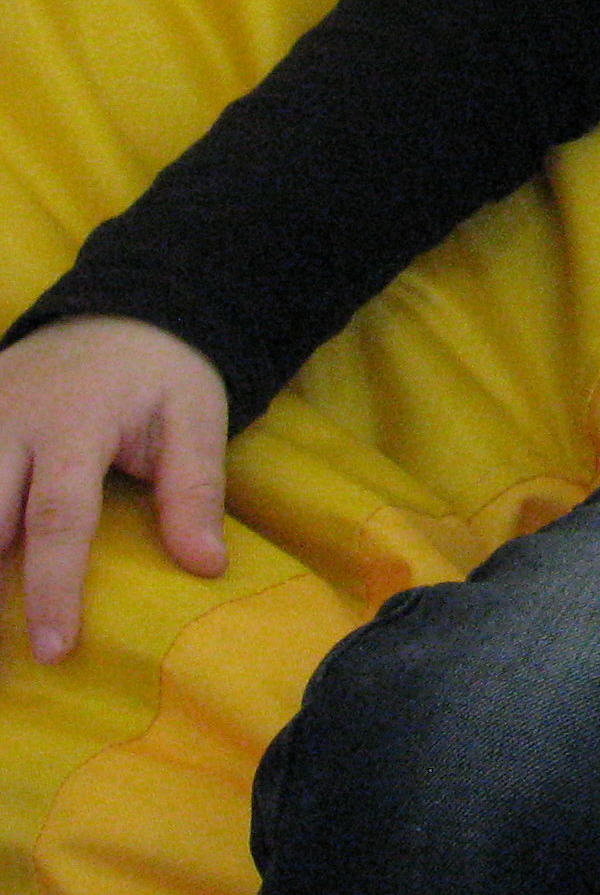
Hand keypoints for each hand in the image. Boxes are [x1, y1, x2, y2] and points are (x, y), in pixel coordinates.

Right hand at [0, 317, 230, 661]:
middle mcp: (8, 423)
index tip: (54, 649)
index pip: (58, 517)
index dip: (53, 587)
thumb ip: (195, 489)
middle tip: (2, 656)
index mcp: (74, 421)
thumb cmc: (160, 377)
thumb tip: (206, 566)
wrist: (116, 315)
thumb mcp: (195, 416)